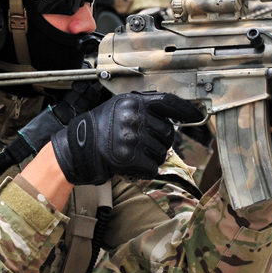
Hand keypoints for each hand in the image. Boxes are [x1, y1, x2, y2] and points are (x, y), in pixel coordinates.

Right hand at [50, 92, 202, 184]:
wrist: (76, 150)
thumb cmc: (97, 130)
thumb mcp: (118, 108)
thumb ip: (142, 109)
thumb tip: (171, 116)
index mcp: (132, 102)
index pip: (167, 102)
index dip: (185, 109)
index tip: (196, 115)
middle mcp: (133, 117)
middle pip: (168, 132)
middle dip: (161, 142)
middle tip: (143, 145)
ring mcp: (131, 137)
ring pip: (163, 152)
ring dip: (153, 157)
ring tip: (134, 154)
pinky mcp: (129, 158)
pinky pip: (153, 167)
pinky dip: (146, 170)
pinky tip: (133, 165)